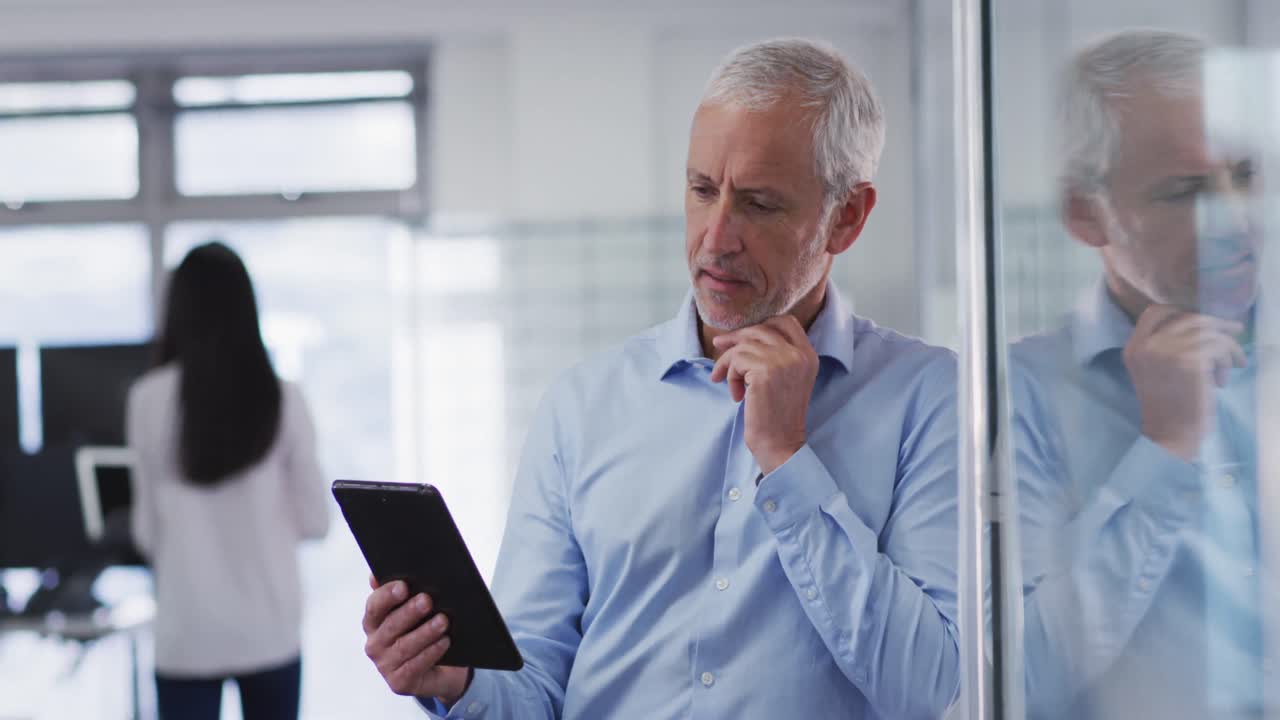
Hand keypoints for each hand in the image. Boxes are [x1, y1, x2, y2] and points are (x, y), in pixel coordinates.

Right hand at [362, 576, 471, 704]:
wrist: (444, 668)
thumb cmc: (426, 630)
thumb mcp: (418, 610)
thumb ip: (404, 591)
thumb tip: (379, 575)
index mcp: (374, 622)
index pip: (375, 606)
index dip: (387, 595)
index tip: (404, 585)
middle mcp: (374, 643)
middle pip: (390, 625)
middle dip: (409, 612)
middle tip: (427, 600)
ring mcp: (384, 665)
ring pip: (404, 646)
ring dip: (425, 632)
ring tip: (443, 621)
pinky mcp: (398, 683)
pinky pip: (414, 666)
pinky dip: (431, 652)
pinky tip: (444, 642)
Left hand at [710, 315, 818, 473]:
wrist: (780, 443)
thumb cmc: (776, 415)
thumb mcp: (784, 378)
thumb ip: (773, 355)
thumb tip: (734, 336)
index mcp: (808, 355)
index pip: (786, 322)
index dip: (761, 326)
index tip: (743, 339)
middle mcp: (799, 354)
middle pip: (761, 329)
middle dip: (736, 338)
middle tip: (719, 347)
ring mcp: (783, 360)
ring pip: (744, 344)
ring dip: (730, 363)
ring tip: (731, 383)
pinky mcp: (764, 371)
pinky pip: (735, 360)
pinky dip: (729, 376)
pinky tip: (737, 395)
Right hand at [1123, 304, 1245, 460]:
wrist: (1169, 434)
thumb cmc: (1166, 407)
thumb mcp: (1153, 371)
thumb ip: (1163, 347)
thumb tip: (1201, 326)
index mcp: (1133, 348)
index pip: (1154, 312)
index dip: (1181, 311)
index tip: (1202, 321)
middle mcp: (1147, 345)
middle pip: (1188, 317)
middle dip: (1216, 323)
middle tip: (1234, 331)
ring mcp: (1167, 350)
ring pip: (1209, 332)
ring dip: (1227, 347)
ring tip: (1231, 366)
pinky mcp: (1189, 360)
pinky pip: (1219, 348)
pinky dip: (1226, 362)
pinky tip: (1221, 381)